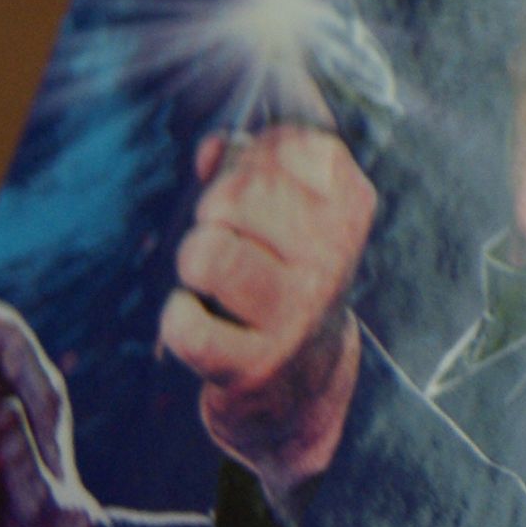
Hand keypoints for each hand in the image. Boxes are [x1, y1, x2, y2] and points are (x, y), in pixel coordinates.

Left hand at [157, 125, 372, 495]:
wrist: (304, 382)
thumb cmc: (282, 278)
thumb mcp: (286, 216)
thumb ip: (251, 167)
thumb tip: (213, 146)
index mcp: (348, 207)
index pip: (289, 144)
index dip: (249, 158)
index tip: (251, 187)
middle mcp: (332, 257)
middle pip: (235, 196)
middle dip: (211, 214)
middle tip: (224, 240)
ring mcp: (297, 313)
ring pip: (207, 255)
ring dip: (193, 264)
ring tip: (210, 281)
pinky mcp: (256, 364)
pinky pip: (185, 326)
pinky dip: (177, 321)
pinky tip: (199, 322)